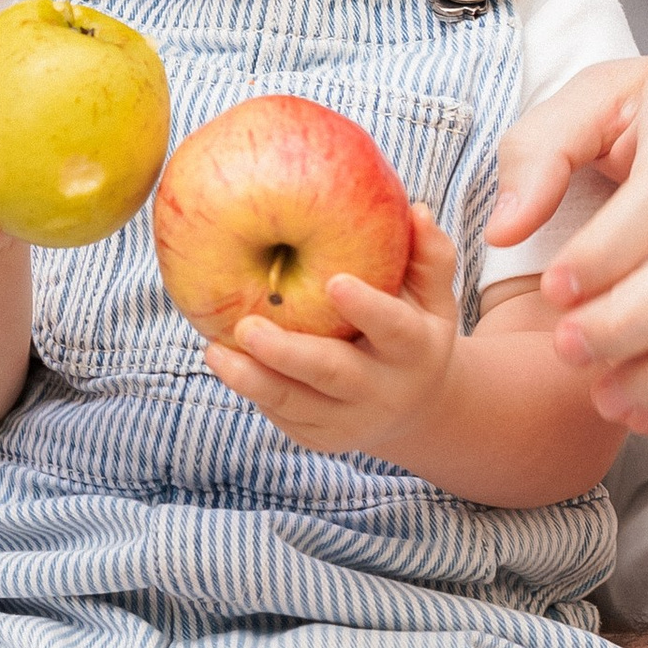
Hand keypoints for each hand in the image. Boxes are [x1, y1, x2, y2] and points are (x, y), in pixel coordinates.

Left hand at [204, 211, 460, 457]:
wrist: (415, 405)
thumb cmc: (415, 328)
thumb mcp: (434, 296)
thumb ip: (429, 255)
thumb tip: (415, 209)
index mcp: (415, 350)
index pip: (394, 328)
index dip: (367, 308)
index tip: (335, 282)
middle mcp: (384, 391)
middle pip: (333, 374)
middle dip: (288, 354)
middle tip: (247, 327)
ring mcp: (351, 421)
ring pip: (297, 404)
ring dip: (253, 380)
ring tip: (214, 351)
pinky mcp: (321, 438)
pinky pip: (282, 415)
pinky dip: (253, 390)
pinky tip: (225, 362)